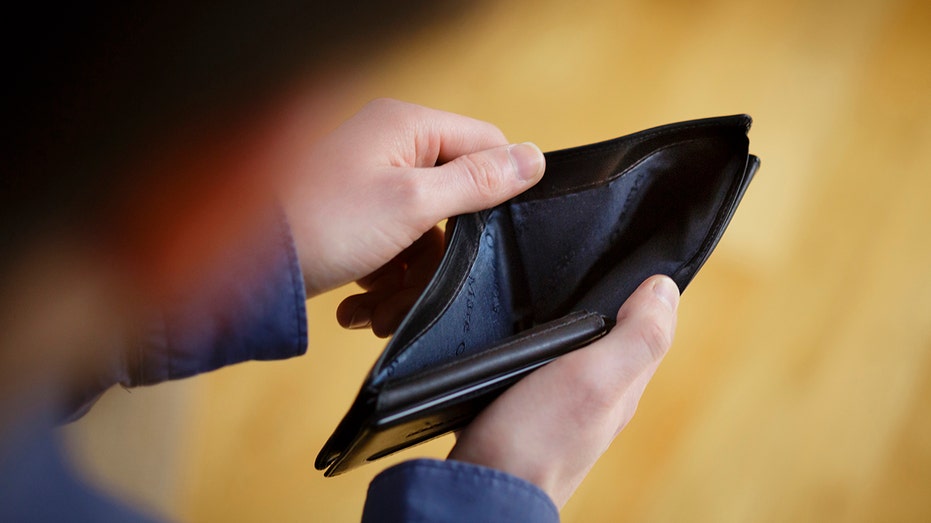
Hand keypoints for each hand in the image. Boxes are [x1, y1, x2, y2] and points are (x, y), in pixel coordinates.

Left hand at [281, 99, 545, 324]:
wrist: (244, 268)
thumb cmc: (324, 223)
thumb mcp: (413, 204)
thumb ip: (477, 181)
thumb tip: (534, 159)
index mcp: (407, 126)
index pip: (484, 144)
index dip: (495, 190)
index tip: (489, 237)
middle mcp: (390, 147)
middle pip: (454, 201)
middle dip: (439, 256)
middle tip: (419, 289)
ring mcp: (369, 184)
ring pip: (422, 235)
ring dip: (406, 281)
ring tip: (375, 313)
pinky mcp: (354, 218)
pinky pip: (391, 249)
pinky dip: (381, 282)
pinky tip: (358, 309)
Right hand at [448, 275, 679, 507]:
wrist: (484, 489)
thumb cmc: (538, 438)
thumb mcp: (595, 378)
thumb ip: (636, 337)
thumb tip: (665, 289)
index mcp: (623, 386)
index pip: (649, 329)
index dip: (648, 294)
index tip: (637, 258)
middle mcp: (598, 398)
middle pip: (615, 340)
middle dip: (613, 305)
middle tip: (602, 266)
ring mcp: (561, 408)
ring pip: (577, 354)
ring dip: (576, 327)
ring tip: (567, 293)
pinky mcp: (524, 412)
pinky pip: (544, 370)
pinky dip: (543, 350)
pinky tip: (527, 341)